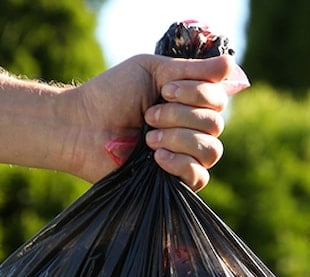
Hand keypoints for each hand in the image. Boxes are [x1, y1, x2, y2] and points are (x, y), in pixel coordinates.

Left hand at [64, 54, 248, 189]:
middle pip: (216, 124)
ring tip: (147, 138)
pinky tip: (156, 157)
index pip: (218, 98)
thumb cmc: (111, 94)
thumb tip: (229, 63)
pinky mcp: (175, 181)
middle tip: (148, 115)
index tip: (165, 90)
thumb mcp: (151, 70)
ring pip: (211, 150)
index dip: (197, 94)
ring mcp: (185, 155)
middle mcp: (192, 128)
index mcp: (189, 101)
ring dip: (178, 139)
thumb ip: (191, 70)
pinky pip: (199, 176)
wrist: (81, 126)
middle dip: (181, 116)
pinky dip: (180, 164)